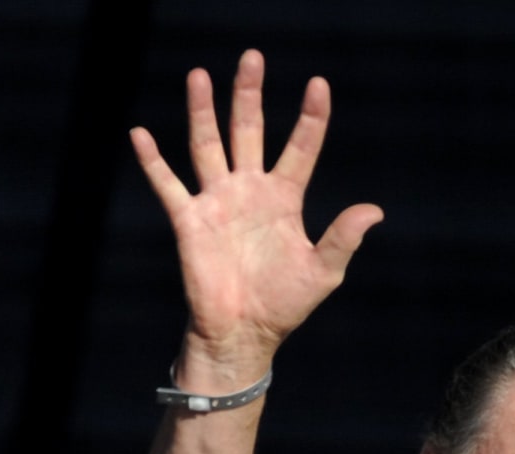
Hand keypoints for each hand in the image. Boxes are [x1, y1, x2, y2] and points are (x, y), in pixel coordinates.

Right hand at [130, 50, 383, 380]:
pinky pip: (168, 185)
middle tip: (253, 57)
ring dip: (202, 111)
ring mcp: (218, 202)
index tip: (319, 84)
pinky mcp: (190, 221)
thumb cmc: (285, 305)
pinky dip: (153, 161)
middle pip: (249, 131)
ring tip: (200, 74)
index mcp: (285, 199)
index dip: (311, 118)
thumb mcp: (323, 271)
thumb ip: (344, 238)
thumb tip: (374, 210)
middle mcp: (249, 191)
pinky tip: (140, 134)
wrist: (244, 335)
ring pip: (208, 144)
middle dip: (249, 95)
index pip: (300, 148)